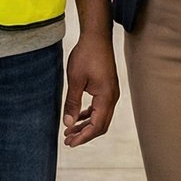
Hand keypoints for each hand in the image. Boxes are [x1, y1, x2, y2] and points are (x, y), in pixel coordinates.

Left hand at [62, 32, 117, 146]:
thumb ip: (72, 103)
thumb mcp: (75, 80)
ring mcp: (111, 93)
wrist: (96, 37)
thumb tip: (68, 124)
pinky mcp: (107, 88)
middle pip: (101, 125)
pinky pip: (100, 108)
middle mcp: (112, 97)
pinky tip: (78, 117)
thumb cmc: (86, 55)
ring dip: (86, 125)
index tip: (70, 142)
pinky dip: (89, 115)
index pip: (97, 126)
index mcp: (106, 97)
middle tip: (68, 141)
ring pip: (100, 117)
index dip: (83, 137)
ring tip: (70, 131)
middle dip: (85, 134)